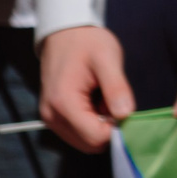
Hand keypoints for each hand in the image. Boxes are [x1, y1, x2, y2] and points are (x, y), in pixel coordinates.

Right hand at [38, 24, 133, 151]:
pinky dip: (92, 121)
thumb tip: (126, 116)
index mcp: (64, 104)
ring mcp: (51, 119)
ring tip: (103, 98)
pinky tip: (95, 100)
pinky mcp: (54, 116)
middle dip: (109, 127)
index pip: (96, 138)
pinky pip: (78, 132)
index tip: (125, 109)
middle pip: (90, 144)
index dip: (117, 129)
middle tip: (114, 101)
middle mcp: (52, 117)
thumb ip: (117, 88)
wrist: (65, 33)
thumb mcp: (108, 59)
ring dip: (101, 125)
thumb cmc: (87, 42)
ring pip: (85, 140)